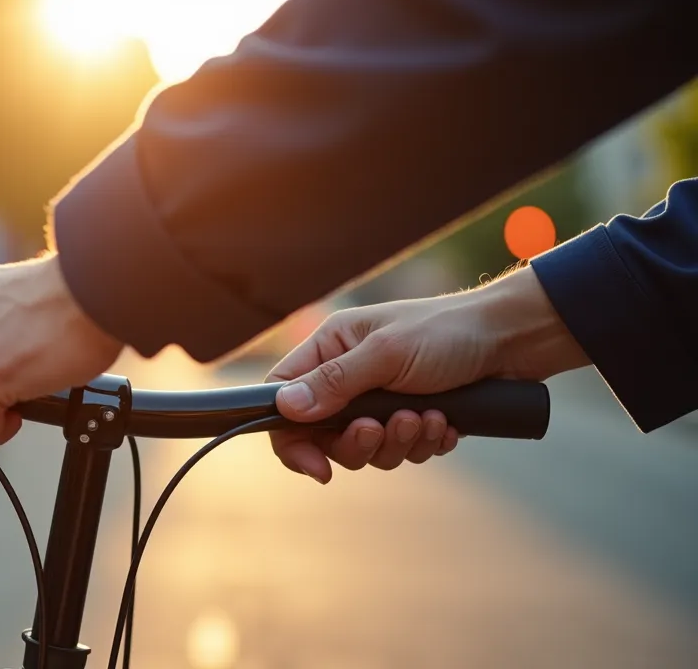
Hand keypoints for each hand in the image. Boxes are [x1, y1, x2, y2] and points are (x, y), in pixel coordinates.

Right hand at [265, 268, 587, 483]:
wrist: (513, 340)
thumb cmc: (448, 332)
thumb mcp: (386, 355)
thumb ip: (334, 383)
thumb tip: (284, 408)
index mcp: (332, 347)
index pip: (284, 398)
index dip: (292, 438)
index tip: (317, 467)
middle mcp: (350, 375)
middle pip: (326, 435)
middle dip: (359, 442)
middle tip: (381, 430)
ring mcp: (381, 399)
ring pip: (367, 449)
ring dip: (398, 442)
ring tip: (426, 418)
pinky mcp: (413, 417)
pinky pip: (403, 451)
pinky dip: (424, 443)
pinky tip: (445, 422)